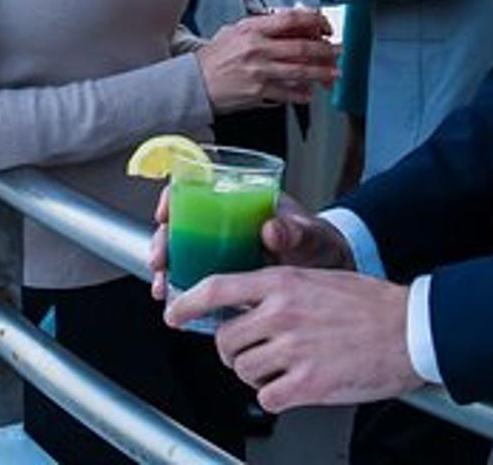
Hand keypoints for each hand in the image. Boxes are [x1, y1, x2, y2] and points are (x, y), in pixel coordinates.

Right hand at [147, 192, 350, 301]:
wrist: (332, 273)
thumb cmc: (320, 244)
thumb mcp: (309, 234)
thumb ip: (293, 231)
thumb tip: (271, 229)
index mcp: (243, 201)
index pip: (197, 188)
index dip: (174, 198)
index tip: (165, 213)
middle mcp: (228, 224)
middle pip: (182, 225)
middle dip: (163, 242)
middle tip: (160, 261)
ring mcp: (226, 251)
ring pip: (184, 255)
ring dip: (168, 270)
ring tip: (164, 289)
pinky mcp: (230, 278)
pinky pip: (199, 280)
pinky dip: (186, 291)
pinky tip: (180, 303)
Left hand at [167, 268, 422, 411]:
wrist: (410, 330)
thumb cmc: (370, 304)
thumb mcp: (316, 279)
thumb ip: (279, 291)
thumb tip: (246, 305)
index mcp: (282, 283)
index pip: (217, 288)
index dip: (187, 303)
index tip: (173, 314)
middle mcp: (282, 314)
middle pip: (225, 340)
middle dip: (231, 351)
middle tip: (248, 353)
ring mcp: (293, 350)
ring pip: (243, 370)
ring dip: (255, 374)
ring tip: (281, 368)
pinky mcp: (308, 384)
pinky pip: (266, 396)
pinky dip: (275, 395)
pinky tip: (294, 386)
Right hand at [195, 10, 337, 111]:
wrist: (194, 83)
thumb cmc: (213, 58)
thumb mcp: (234, 32)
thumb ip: (259, 29)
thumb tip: (287, 27)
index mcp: (251, 29)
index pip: (290, 19)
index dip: (313, 20)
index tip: (325, 25)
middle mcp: (257, 48)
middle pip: (301, 47)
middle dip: (326, 50)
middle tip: (338, 51)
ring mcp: (259, 71)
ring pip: (300, 71)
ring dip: (322, 73)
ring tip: (333, 73)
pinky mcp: (258, 91)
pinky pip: (288, 93)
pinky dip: (302, 94)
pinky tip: (310, 93)